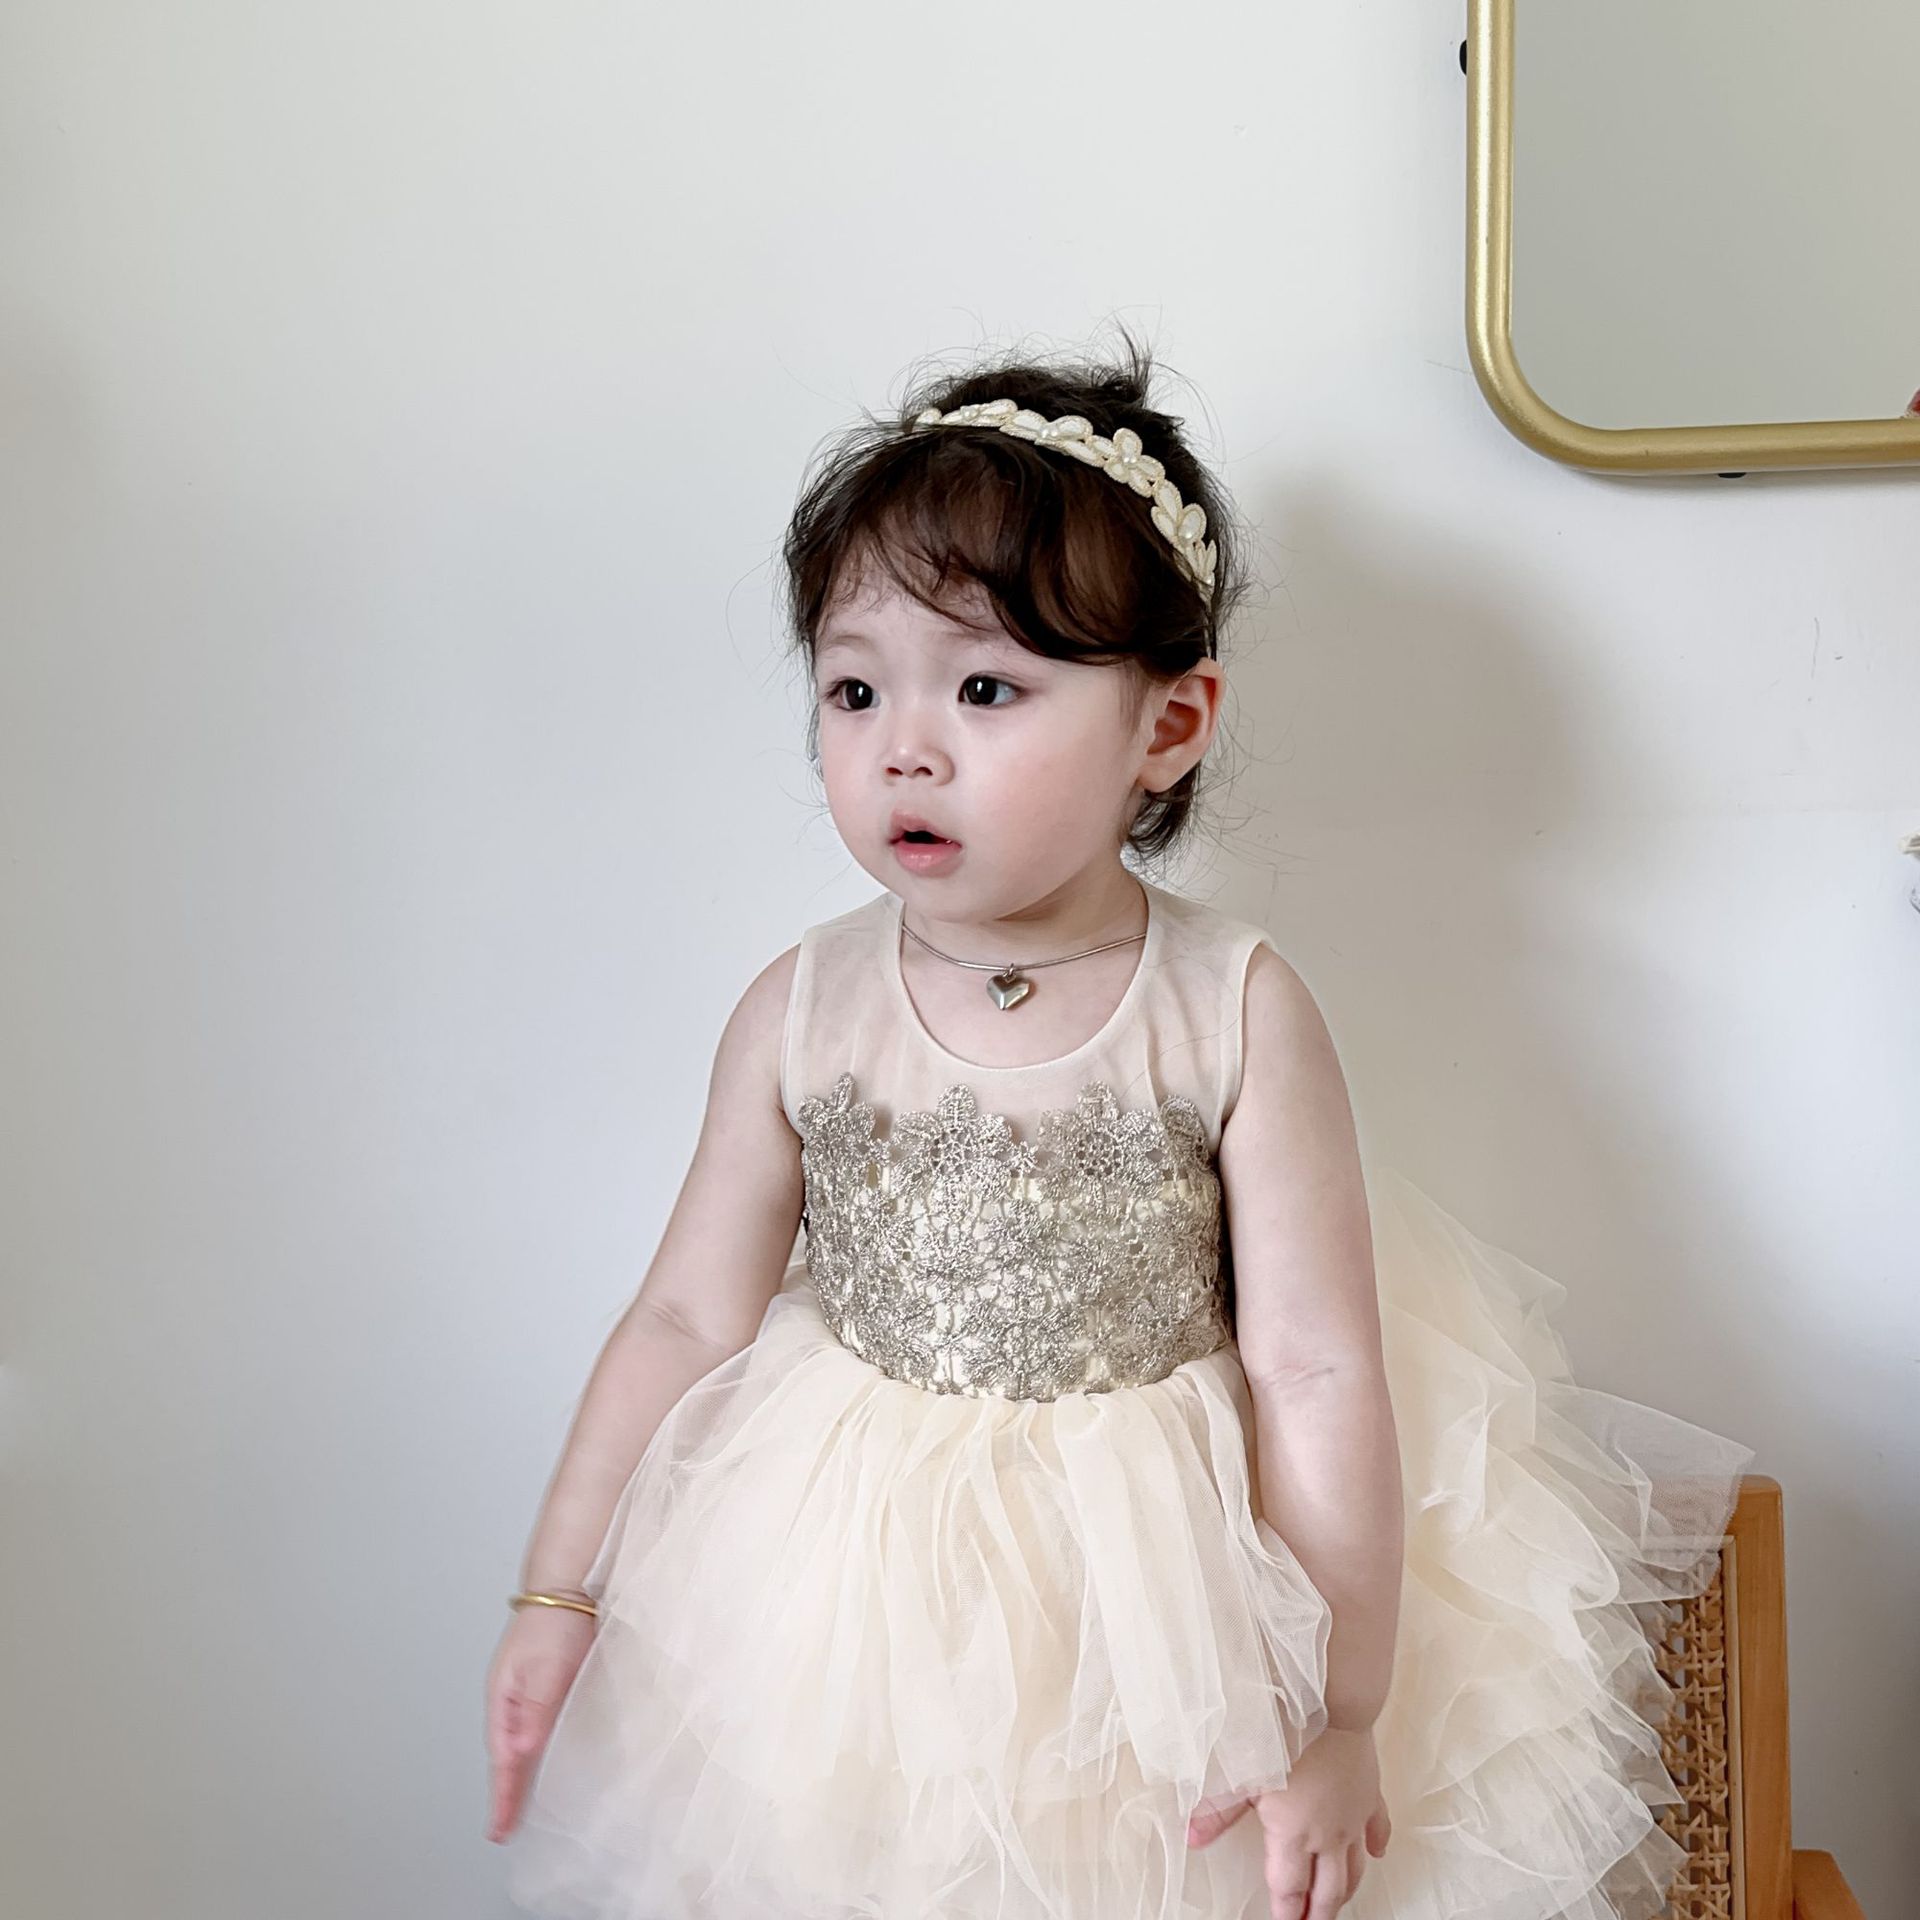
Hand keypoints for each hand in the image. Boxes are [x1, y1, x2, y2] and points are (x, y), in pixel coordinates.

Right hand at [484, 1604, 597, 1842]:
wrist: (568, 1585)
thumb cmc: (556, 1622)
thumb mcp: (546, 1670)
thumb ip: (535, 1712)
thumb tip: (519, 1752)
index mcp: (504, 1699)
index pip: (503, 1760)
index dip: (503, 1796)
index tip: (499, 1830)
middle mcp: (510, 1699)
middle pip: (505, 1756)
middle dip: (505, 1792)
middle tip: (504, 1829)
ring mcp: (524, 1691)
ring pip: (517, 1743)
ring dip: (517, 1773)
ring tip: (518, 1805)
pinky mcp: (544, 1684)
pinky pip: (533, 1728)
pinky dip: (532, 1750)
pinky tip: (542, 1758)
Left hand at [1184, 1725, 1390, 1919]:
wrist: (1330, 1700)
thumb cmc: (1285, 1731)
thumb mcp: (1241, 1771)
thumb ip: (1217, 1811)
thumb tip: (1193, 1837)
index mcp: (1294, 1834)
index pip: (1290, 1887)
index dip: (1286, 1912)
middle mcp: (1328, 1834)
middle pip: (1328, 1889)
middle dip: (1318, 1912)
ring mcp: (1353, 1816)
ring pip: (1354, 1867)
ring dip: (1345, 1889)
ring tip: (1337, 1902)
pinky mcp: (1369, 1792)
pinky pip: (1377, 1827)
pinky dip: (1375, 1844)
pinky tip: (1375, 1853)